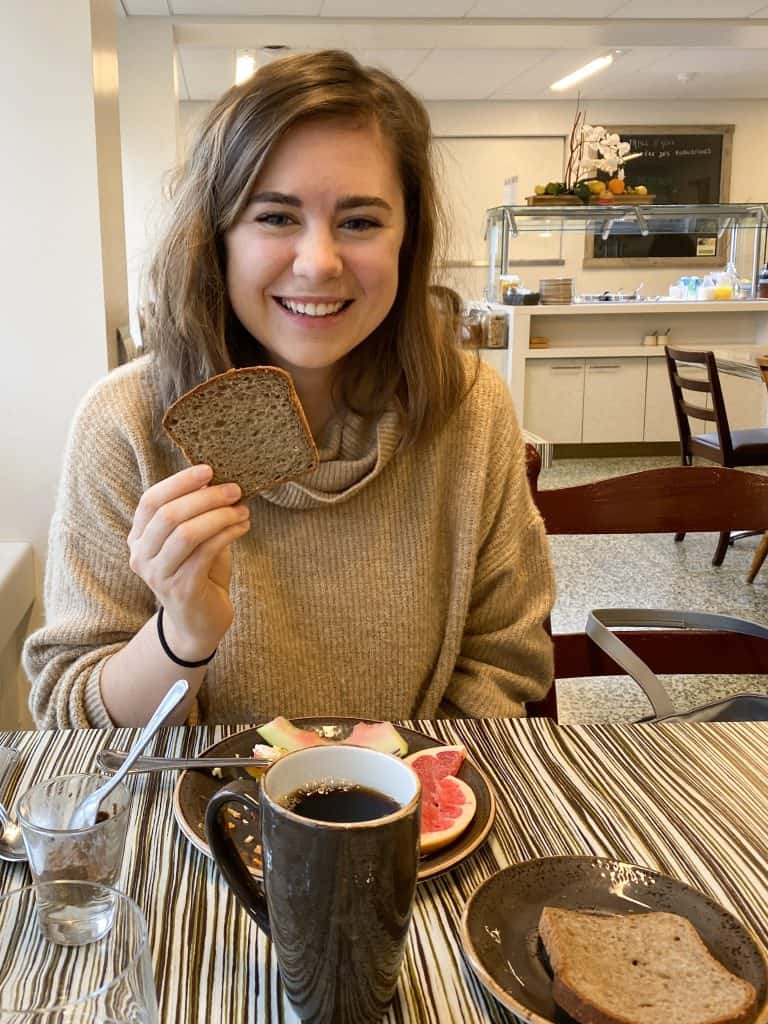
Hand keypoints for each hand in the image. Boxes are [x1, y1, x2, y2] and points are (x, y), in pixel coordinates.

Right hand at [128, 465, 249, 659]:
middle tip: (234, 489)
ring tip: (242, 509)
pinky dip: (228, 533)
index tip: (208, 470)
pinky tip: (243, 526)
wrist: (199, 622)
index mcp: (139, 538)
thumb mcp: (193, 539)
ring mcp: (158, 574)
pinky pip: (206, 551)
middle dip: (205, 497)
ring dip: (219, 515)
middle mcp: (141, 556)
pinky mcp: (181, 588)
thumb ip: (197, 513)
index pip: (151, 501)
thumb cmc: (199, 572)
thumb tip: (219, 480)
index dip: (179, 482)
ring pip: (186, 533)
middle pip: (168, 515)